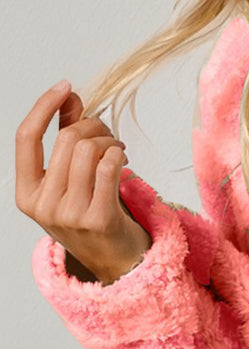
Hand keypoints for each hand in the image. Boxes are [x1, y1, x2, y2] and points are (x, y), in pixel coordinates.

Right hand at [15, 81, 151, 284]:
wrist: (115, 262)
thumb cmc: (90, 214)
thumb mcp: (67, 181)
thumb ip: (65, 137)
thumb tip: (69, 96)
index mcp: (26, 194)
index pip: (26, 138)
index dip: (44, 106)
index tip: (64, 86)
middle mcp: (43, 206)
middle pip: (66, 139)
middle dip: (92, 125)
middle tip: (107, 133)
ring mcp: (69, 215)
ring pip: (89, 149)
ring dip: (108, 140)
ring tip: (116, 148)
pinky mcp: (99, 219)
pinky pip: (108, 166)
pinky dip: (118, 153)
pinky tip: (122, 159)